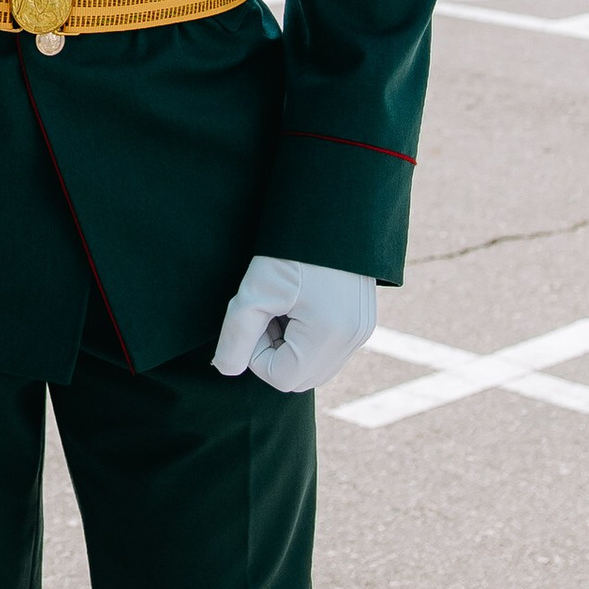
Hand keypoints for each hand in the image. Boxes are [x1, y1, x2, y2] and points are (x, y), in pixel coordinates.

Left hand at [211, 254, 376, 394]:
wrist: (331, 209)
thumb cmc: (291, 247)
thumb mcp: (256, 290)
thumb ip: (236, 335)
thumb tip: (225, 369)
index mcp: (330, 334)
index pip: (281, 377)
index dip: (257, 354)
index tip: (255, 317)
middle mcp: (353, 339)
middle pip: (300, 378)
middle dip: (275, 353)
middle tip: (267, 313)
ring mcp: (362, 332)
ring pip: (314, 367)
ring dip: (291, 347)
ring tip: (283, 308)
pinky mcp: (363, 322)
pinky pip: (329, 350)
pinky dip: (307, 339)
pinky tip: (300, 306)